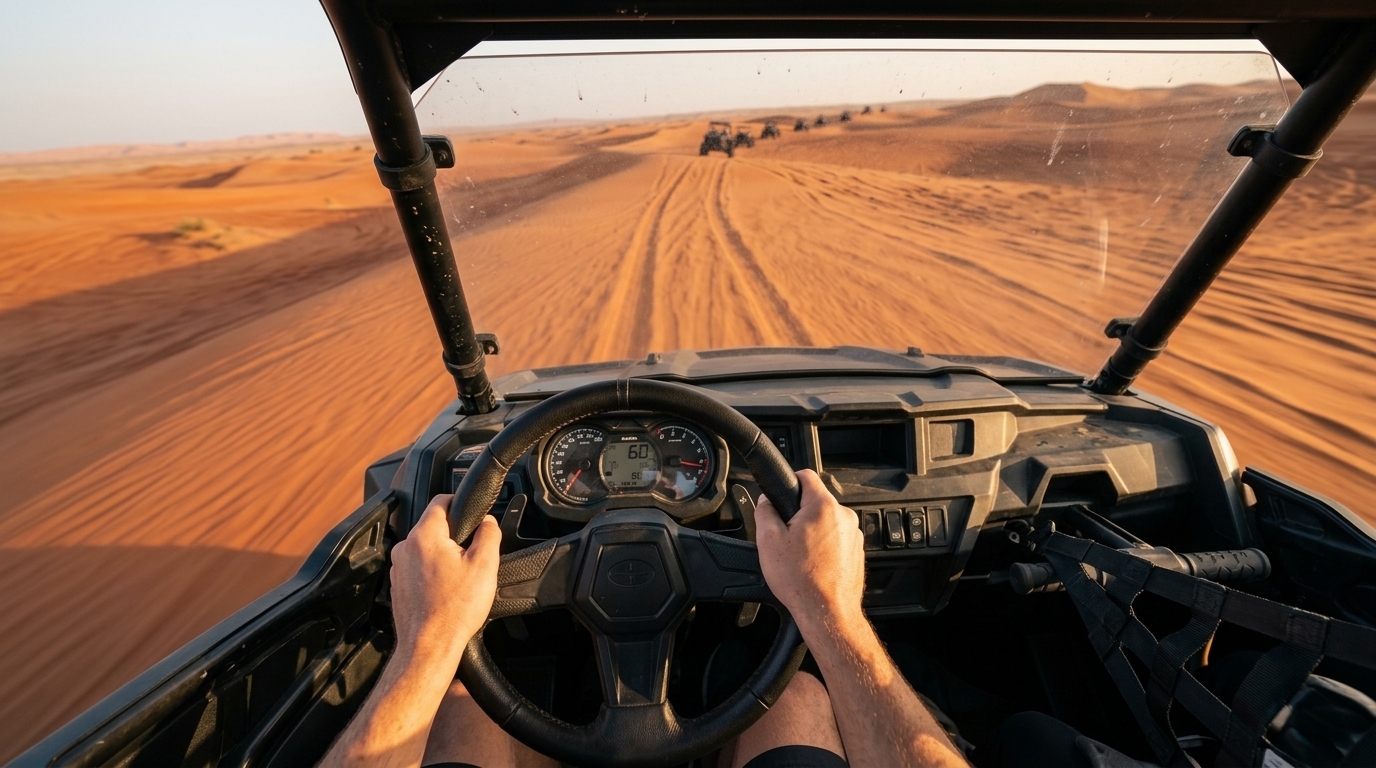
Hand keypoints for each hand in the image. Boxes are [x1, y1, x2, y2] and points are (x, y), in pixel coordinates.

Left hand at [388, 495, 500, 666]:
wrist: (429, 646)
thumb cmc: (454, 610)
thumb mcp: (485, 566)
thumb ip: (489, 534)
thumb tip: (488, 522)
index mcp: (425, 536)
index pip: (441, 500)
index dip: (460, 503)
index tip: (473, 515)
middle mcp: (406, 547)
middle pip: (434, 526)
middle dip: (454, 536)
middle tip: (472, 556)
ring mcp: (399, 567)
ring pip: (426, 548)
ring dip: (443, 556)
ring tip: (460, 579)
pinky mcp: (398, 585)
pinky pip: (418, 568)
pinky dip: (432, 574)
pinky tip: (446, 592)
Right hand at [755, 470, 865, 631]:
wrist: (826, 611)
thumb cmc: (802, 580)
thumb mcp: (768, 541)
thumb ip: (765, 511)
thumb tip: (766, 501)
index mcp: (823, 507)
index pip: (806, 475)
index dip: (790, 481)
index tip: (782, 493)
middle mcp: (843, 516)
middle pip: (816, 500)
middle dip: (798, 513)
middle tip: (785, 535)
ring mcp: (853, 534)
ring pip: (826, 521)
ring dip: (811, 531)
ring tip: (799, 554)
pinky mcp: (856, 550)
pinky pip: (835, 538)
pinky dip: (823, 546)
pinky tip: (812, 564)